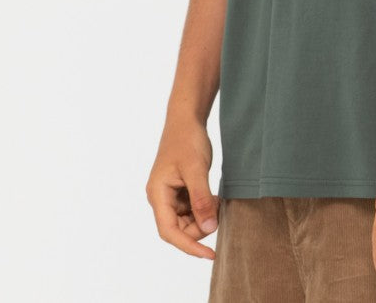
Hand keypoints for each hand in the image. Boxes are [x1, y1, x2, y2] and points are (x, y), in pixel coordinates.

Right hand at [145, 117, 219, 258]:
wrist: (186, 119)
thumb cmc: (187, 140)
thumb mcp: (196, 169)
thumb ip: (201, 200)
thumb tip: (208, 229)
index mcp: (157, 194)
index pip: (170, 231)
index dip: (189, 246)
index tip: (210, 255)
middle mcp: (160, 198)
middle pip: (179, 229)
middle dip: (200, 226)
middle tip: (218, 209)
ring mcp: (169, 195)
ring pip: (186, 221)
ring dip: (203, 217)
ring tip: (216, 200)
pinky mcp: (179, 191)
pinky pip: (190, 209)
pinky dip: (203, 208)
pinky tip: (212, 197)